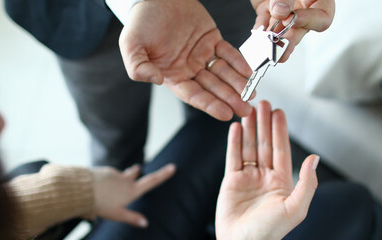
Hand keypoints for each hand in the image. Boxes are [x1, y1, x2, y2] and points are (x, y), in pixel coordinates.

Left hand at [89, 163, 175, 227]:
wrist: (81, 190)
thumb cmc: (100, 204)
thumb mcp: (117, 214)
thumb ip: (132, 218)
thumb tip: (146, 223)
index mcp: (131, 190)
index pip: (151, 181)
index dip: (163, 175)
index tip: (173, 167)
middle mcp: (124, 179)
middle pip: (134, 173)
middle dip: (136, 172)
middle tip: (138, 169)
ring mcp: (113, 174)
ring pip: (119, 174)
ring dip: (118, 177)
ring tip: (113, 185)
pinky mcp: (102, 171)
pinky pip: (106, 175)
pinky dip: (105, 179)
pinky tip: (98, 186)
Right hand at [120, 0, 252, 120]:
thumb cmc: (141, 22)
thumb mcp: (131, 45)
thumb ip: (138, 67)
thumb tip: (156, 80)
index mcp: (172, 75)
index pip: (193, 94)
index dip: (209, 104)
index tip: (224, 113)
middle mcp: (189, 68)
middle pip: (212, 88)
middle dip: (229, 99)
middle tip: (245, 110)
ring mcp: (202, 55)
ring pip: (223, 73)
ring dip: (237, 84)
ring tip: (250, 94)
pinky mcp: (212, 39)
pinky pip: (228, 53)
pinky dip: (238, 62)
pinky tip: (248, 72)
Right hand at [215, 101, 319, 238]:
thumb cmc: (270, 232)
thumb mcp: (295, 208)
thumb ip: (307, 183)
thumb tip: (314, 158)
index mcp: (282, 182)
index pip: (281, 150)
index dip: (280, 130)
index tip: (278, 112)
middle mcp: (265, 177)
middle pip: (265, 144)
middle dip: (264, 123)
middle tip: (262, 102)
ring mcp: (248, 179)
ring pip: (249, 147)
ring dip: (250, 129)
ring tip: (248, 110)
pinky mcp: (231, 182)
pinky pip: (233, 158)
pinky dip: (234, 142)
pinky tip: (236, 128)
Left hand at [251, 0, 334, 61]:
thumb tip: (280, 11)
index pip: (322, 17)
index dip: (308, 22)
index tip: (293, 21)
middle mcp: (303, 7)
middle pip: (299, 29)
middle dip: (287, 42)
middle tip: (279, 53)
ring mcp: (285, 10)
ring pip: (280, 29)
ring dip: (271, 39)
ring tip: (264, 49)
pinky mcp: (268, 9)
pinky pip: (264, 22)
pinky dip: (258, 30)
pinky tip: (255, 36)